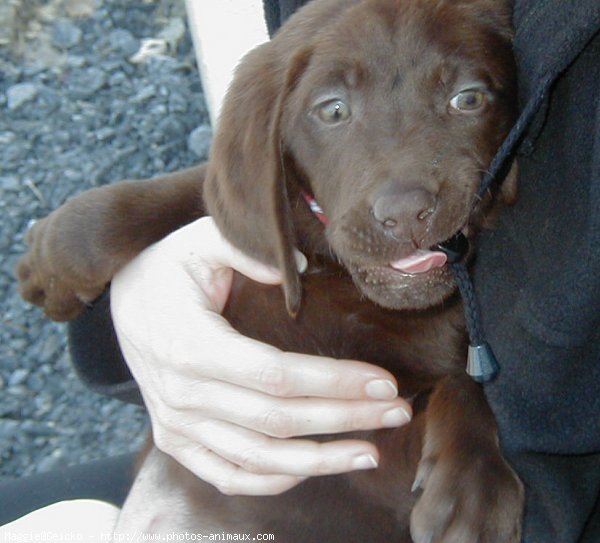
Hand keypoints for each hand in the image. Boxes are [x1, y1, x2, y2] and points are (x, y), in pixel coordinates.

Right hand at [110, 217, 411, 495]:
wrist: (122, 300)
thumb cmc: (168, 268)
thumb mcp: (200, 240)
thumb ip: (245, 247)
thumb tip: (301, 268)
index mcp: (189, 344)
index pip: (276, 376)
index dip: (333, 382)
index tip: (382, 381)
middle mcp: (181, 395)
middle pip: (277, 420)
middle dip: (344, 418)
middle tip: (396, 412)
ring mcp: (176, 424)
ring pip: (259, 458)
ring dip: (320, 460)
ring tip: (371, 451)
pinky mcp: (176, 439)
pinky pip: (228, 474)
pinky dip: (274, 478)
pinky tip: (313, 468)